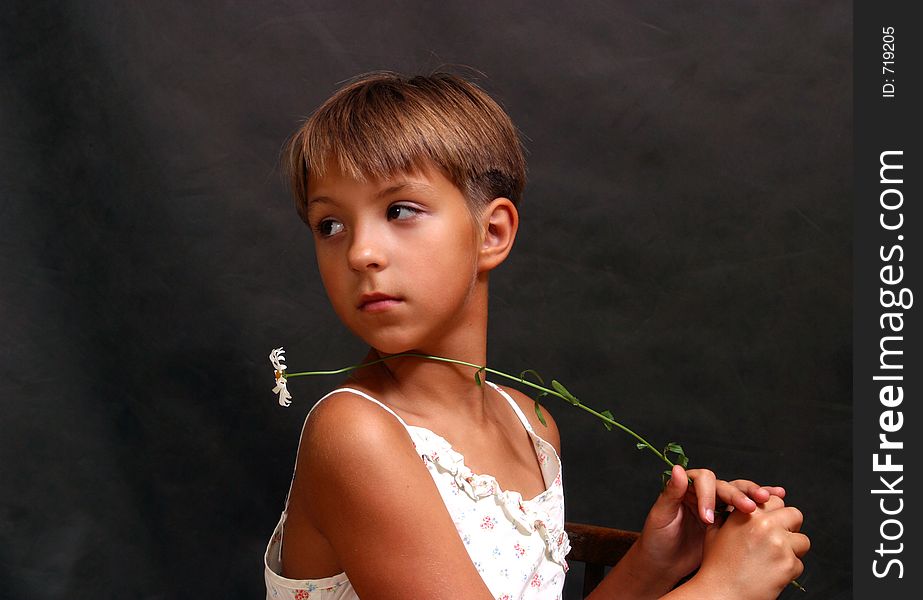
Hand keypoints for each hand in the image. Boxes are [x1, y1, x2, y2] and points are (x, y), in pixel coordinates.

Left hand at [634, 465, 786, 584]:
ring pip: (738, 493)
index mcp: (686, 488)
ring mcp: (718, 506)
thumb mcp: (660, 516)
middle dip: (738, 494)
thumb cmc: (657, 539)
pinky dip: (762, 503)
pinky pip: (746, 508)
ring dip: (754, 495)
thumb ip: (670, 494)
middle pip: (725, 485)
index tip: (708, 517)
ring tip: (769, 498)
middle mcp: (703, 493)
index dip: (708, 495)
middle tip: (749, 507)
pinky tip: (777, 498)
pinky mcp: (728, 521)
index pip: (703, 480)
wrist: (664, 563)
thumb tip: (677, 469)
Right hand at [694, 493, 809, 598]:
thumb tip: (741, 508)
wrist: (722, 593)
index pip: (774, 499)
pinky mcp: (789, 564)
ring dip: (794, 549)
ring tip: (776, 558)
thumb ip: (730, 516)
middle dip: (790, 526)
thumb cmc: (716, 565)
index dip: (774, 511)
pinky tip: (772, 573)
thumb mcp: (716, 532)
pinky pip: (800, 562)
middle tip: (780, 539)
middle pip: (795, 514)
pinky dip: (790, 569)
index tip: (773, 521)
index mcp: (747, 513)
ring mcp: (780, 544)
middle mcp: (766, 525)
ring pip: (803, 540)